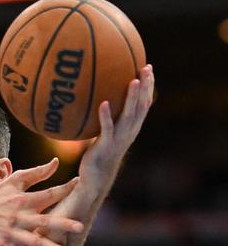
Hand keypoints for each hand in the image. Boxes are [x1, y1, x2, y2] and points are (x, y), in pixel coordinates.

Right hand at [0, 157, 82, 245]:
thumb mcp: (14, 180)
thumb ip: (37, 173)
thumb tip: (56, 162)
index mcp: (22, 199)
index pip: (47, 194)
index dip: (63, 189)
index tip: (78, 184)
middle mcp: (19, 217)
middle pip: (43, 220)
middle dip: (61, 224)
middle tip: (79, 228)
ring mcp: (13, 233)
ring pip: (34, 242)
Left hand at [80, 64, 153, 180]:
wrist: (96, 177)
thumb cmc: (99, 153)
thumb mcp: (105, 133)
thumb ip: (106, 117)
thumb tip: (97, 98)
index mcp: (132, 127)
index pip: (145, 103)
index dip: (148, 86)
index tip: (148, 67)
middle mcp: (129, 131)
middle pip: (142, 106)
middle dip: (146, 87)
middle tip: (146, 68)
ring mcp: (119, 138)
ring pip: (129, 115)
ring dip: (132, 98)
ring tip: (133, 80)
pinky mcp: (105, 145)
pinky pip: (106, 128)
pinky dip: (106, 116)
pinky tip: (102, 103)